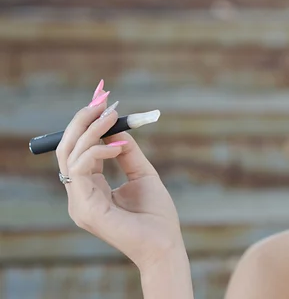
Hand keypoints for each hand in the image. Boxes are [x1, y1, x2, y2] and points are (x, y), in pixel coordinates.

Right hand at [56, 80, 183, 268]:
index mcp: (91, 188)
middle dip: (82, 121)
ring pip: (71, 155)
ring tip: (112, 116)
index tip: (104, 102)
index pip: (79, 151)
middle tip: (101, 101)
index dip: (88, 125)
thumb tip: (119, 128)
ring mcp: (80, 203)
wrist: (165, 244)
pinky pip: (80, 169)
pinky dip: (97, 151)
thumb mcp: (142, 174)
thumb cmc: (156, 215)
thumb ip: (128, 153)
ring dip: (91, 130)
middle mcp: (80, 195)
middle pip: (67, 150)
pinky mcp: (85, 208)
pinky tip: (117, 146)